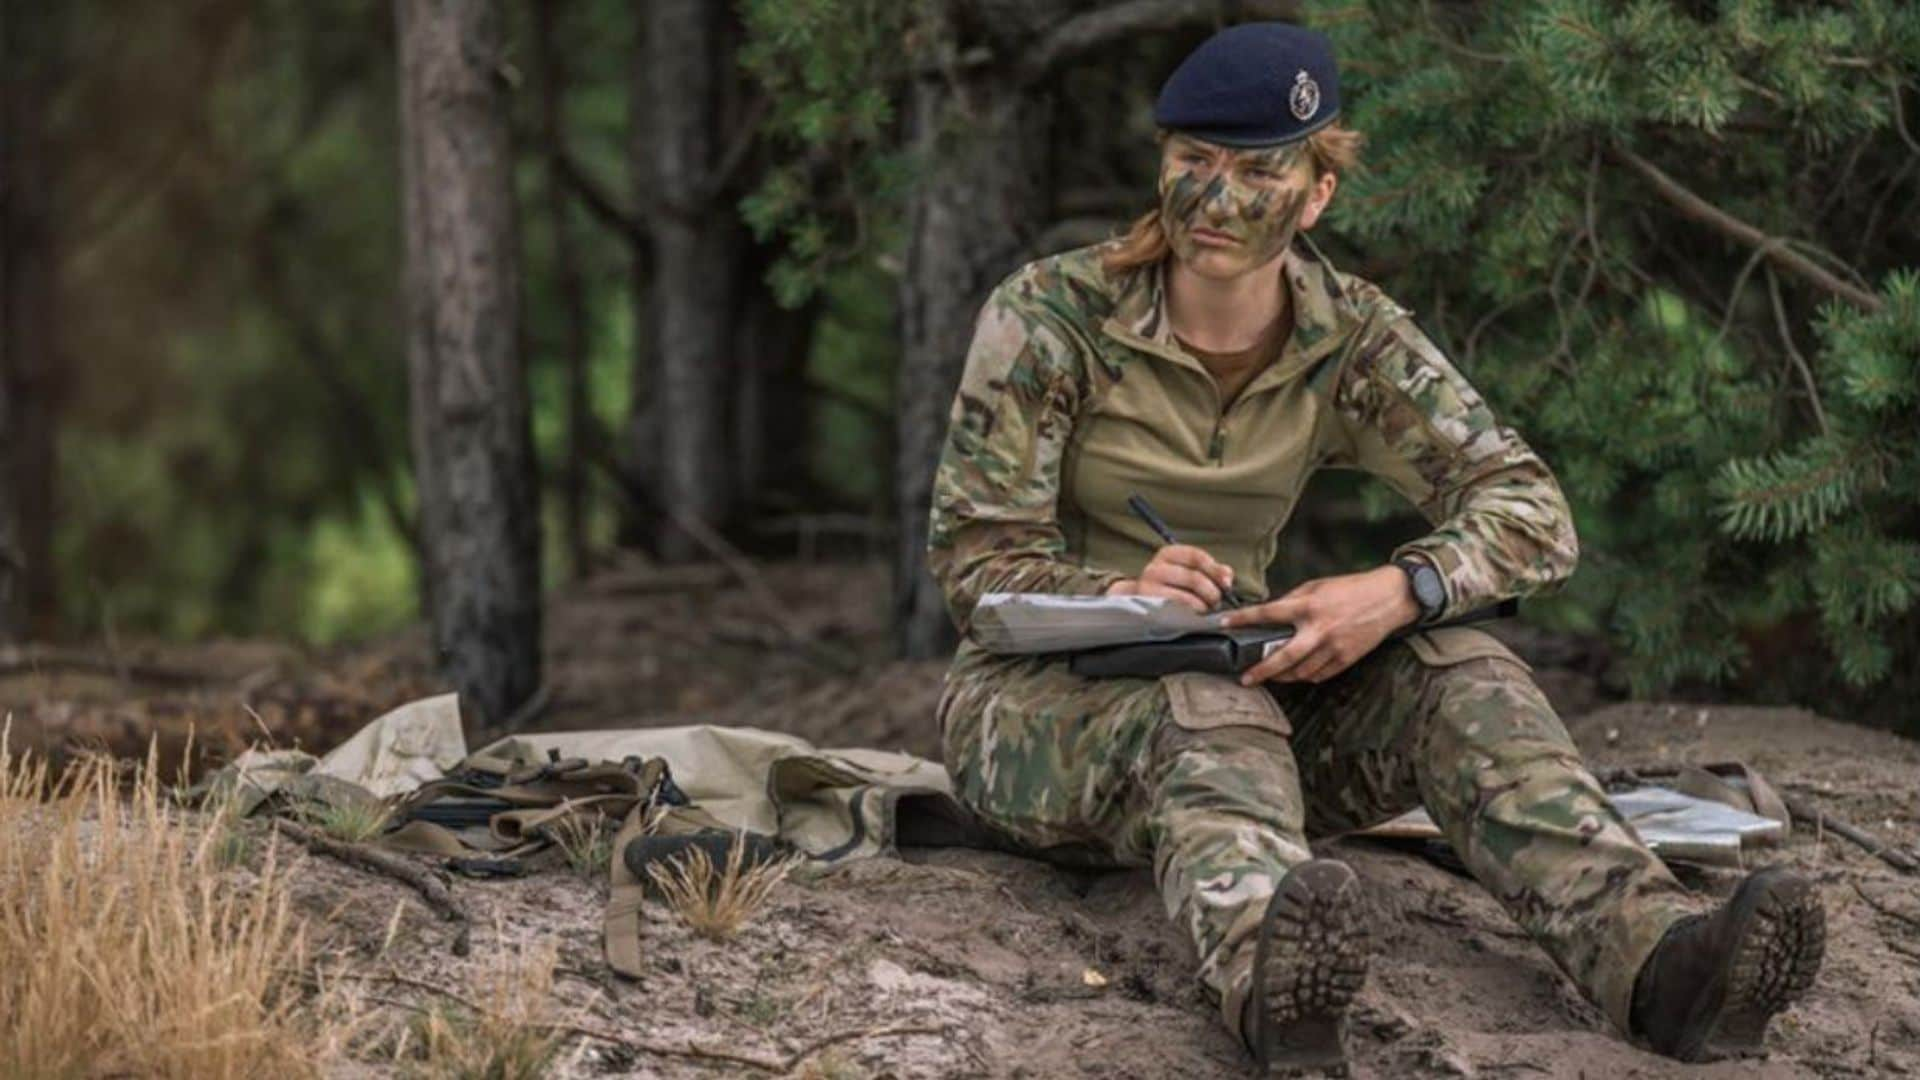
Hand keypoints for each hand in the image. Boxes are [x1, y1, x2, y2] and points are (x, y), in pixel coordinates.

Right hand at [1106, 544, 1235, 613]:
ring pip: (1188, 598)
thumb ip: (1210, 570)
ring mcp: (1149, 587)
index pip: (1196, 556)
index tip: (1227, 583)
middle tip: (1216, 602)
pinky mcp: (1149, 607)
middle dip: (1212, 593)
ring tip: (1206, 609)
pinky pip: (1178, 612)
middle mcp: (1155, 567)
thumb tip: (1227, 574)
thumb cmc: (1169, 586)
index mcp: (1168, 554)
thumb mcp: (1186, 571)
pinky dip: (1192, 615)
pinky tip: (1196, 616)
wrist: (1137, 602)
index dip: (1215, 570)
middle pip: (1194, 578)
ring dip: (1203, 607)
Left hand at [1220, 566, 1419, 684]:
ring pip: (1300, 672)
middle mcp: (1319, 629)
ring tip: (1270, 676)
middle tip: (1245, 679)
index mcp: (1309, 606)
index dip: (1243, 619)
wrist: (1388, 598)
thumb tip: (1271, 613)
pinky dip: (1305, 676)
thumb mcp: (1318, 586)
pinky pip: (1319, 675)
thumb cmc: (1351, 589)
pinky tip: (1297, 673)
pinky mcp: (1346, 659)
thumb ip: (1293, 601)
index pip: (1268, 614)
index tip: (1224, 624)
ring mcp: (1333, 647)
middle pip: (1283, 657)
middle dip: (1262, 671)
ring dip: (1282, 676)